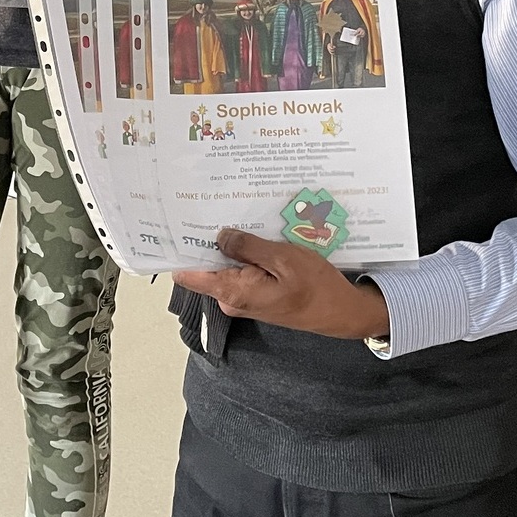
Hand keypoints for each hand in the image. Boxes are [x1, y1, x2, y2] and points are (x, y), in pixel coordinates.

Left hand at [173, 229, 389, 339]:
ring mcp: (243, 297)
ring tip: (239, 212)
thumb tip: (220, 236)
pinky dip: (247, 252)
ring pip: (226, 264)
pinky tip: (257, 233)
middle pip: (207, 264)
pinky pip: (241, 269)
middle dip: (210, 237)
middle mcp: (232, 298)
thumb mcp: (283, 259)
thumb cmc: (315, 287)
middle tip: (215, 204)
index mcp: (233, 291)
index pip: (189, 274)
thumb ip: (248, 247)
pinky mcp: (255, 294)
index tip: (177, 221)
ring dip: (233, 243)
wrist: (340, 312)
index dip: (181, 249)